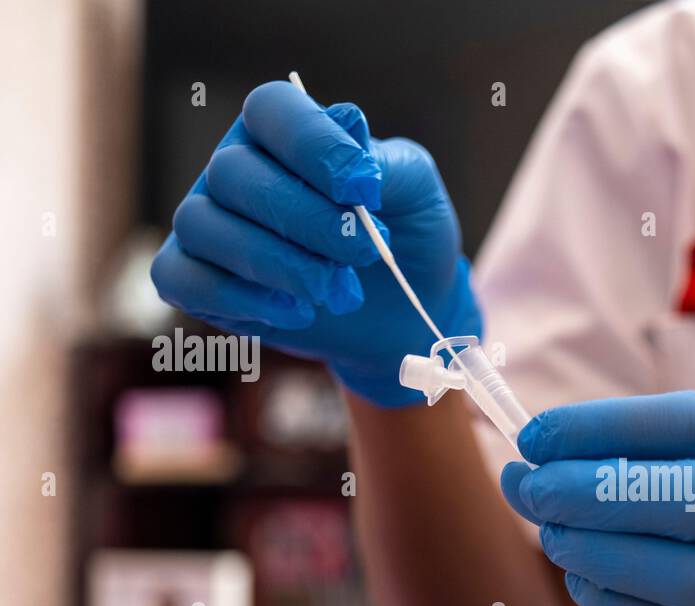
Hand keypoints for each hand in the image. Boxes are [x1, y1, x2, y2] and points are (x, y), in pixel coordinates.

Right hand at [151, 81, 478, 406]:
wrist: (402, 314)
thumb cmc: (404, 240)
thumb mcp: (416, 194)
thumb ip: (386, 161)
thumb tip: (349, 119)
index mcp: (282, 133)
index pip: (270, 108)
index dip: (313, 143)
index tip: (364, 189)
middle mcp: (234, 170)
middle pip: (234, 172)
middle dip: (308, 219)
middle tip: (365, 253)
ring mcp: (208, 224)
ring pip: (204, 226)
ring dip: (281, 265)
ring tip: (339, 293)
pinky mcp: (195, 280)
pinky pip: (184, 279)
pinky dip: (244, 300)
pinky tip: (299, 313)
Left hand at [501, 391, 694, 605]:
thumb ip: (668, 446)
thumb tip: (545, 452)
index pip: (693, 426)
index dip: (604, 428)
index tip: (537, 434)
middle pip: (688, 499)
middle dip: (591, 491)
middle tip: (528, 486)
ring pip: (680, 575)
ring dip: (597, 553)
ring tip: (550, 533)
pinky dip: (619, 605)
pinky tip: (583, 579)